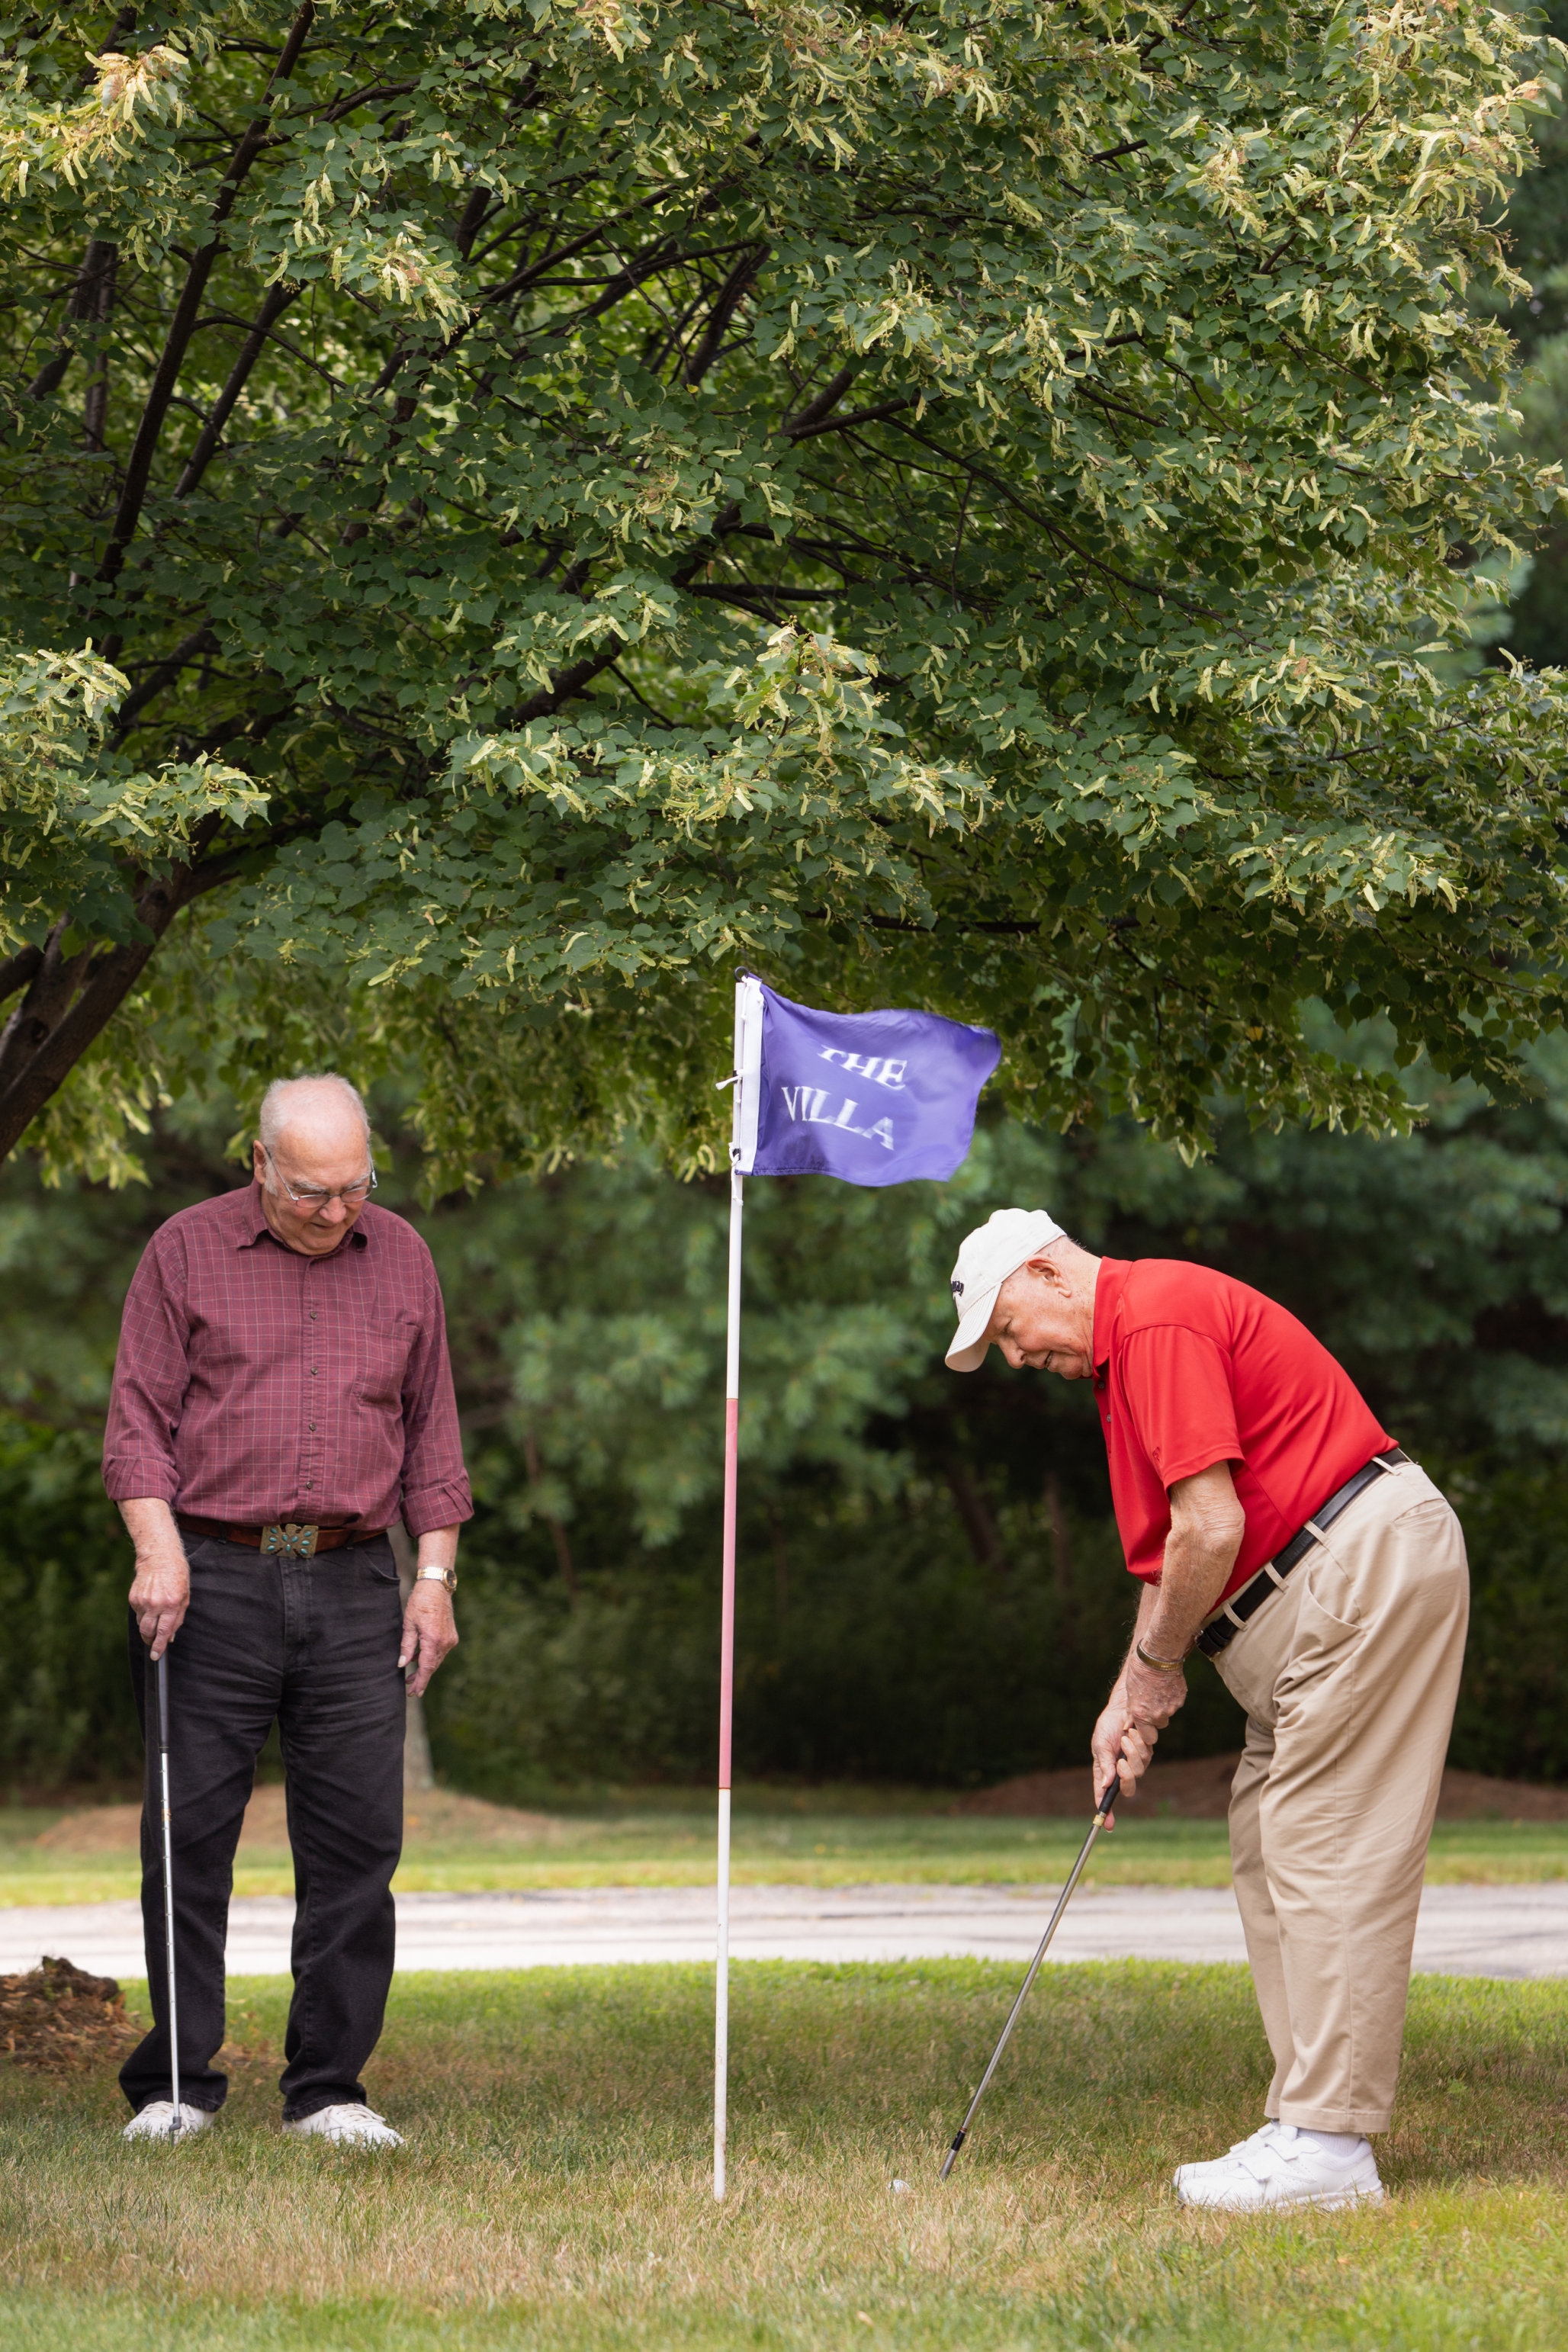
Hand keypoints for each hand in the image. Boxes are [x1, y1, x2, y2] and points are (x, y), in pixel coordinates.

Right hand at [129, 1543, 190, 1659]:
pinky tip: (149, 1604)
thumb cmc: (176, 1576)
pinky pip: (137, 1613)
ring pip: (140, 1624)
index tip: (156, 1656)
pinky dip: (143, 1614)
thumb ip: (178, 1618)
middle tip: (153, 1642)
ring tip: (155, 1616)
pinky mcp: (133, 1597)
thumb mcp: (185, 1597)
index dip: (159, 1647)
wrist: (159, 1558)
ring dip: (147, 1626)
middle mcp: (155, 1604)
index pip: (163, 1632)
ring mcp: (142, 1600)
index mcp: (171, 1604)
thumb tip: (170, 1637)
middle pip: (147, 1631)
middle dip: (150, 1640)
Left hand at [399, 1580, 457, 1698]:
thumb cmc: (420, 1602)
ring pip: (436, 1660)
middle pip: (433, 1666)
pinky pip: (440, 1652)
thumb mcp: (408, 1624)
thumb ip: (406, 1646)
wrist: (437, 1587)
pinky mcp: (451, 1636)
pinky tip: (418, 1659)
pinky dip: (430, 1657)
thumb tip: (402, 1664)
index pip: (426, 1668)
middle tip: (409, 1689)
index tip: (414, 1693)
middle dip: (421, 1678)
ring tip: (410, 1676)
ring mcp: (450, 1639)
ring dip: (425, 1668)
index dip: (420, 1682)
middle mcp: (445, 1642)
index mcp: (433, 1640)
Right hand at [1089, 1678, 1160, 1827]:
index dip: (1107, 1812)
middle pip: (1128, 1788)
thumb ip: (1104, 1764)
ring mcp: (1135, 1763)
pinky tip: (1133, 1731)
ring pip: (1139, 1770)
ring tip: (1125, 1736)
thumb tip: (1107, 1785)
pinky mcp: (1146, 1753)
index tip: (1108, 1824)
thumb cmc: (1107, 1726)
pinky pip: (1147, 1756)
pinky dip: (1140, 1743)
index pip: (1105, 1796)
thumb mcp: (1100, 1744)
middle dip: (1126, 1777)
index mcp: (1105, 1772)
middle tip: (1121, 1762)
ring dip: (1132, 1752)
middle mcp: (1121, 1771)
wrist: (1123, 1707)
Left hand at [1124, 1647, 1189, 1733]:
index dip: (1146, 1732)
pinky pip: (1175, 1704)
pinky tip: (1166, 1686)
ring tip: (1157, 1690)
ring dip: (1163, 1707)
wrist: (1158, 1656)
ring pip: (1168, 1714)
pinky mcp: (1180, 1699)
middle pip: (1159, 1725)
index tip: (1144, 1725)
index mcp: (1141, 1714)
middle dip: (1155, 1718)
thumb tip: (1128, 1725)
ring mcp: (1171, 1708)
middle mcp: (1157, 1715)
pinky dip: (1171, 1698)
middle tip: (1150, 1703)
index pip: (1148, 1738)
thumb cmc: (1139, 1672)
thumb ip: (1132, 1710)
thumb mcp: (1130, 1691)